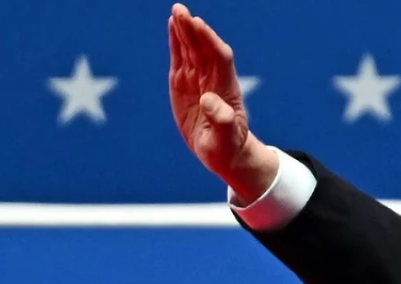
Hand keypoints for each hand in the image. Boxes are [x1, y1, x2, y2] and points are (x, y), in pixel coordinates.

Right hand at [168, 3, 276, 201]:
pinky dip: (176, 42)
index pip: (219, 59)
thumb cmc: (227, 148)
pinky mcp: (185, 83)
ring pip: (192, 50)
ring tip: (177, 11)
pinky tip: (173, 25)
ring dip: (184, 30)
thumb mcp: (225, 140)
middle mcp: (213, 81)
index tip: (199, 25)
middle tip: (181, 11)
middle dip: (194, 30)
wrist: (223, 152)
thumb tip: (209, 99)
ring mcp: (198, 80)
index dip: (210, 41)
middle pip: (204, 49)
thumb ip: (221, 120)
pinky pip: (181, 58)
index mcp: (226, 91)